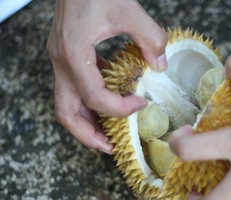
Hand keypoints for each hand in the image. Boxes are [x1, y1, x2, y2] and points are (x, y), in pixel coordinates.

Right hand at [47, 0, 167, 153]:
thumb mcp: (129, 10)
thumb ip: (150, 38)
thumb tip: (161, 67)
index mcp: (74, 54)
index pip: (95, 97)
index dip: (120, 109)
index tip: (141, 105)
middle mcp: (62, 62)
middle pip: (66, 113)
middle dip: (88, 136)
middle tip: (111, 147)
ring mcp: (61, 60)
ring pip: (66, 105)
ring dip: (86, 125)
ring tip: (109, 136)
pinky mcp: (67, 56)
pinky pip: (74, 91)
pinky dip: (90, 104)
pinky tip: (110, 103)